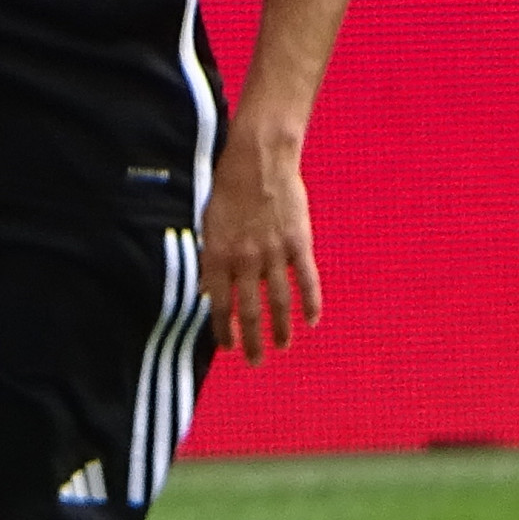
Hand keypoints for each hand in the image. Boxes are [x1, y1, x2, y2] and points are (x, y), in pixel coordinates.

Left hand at [200, 119, 320, 366]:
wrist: (259, 158)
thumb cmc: (229, 187)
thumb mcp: (208, 223)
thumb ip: (210, 259)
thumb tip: (206, 291)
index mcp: (218, 255)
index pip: (220, 305)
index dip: (223, 330)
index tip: (227, 347)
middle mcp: (245, 259)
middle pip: (249, 310)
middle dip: (251, 341)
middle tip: (254, 361)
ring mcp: (273, 252)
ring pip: (278, 301)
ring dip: (281, 328)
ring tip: (282, 346)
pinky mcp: (298, 243)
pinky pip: (306, 279)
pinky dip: (310, 302)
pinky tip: (312, 320)